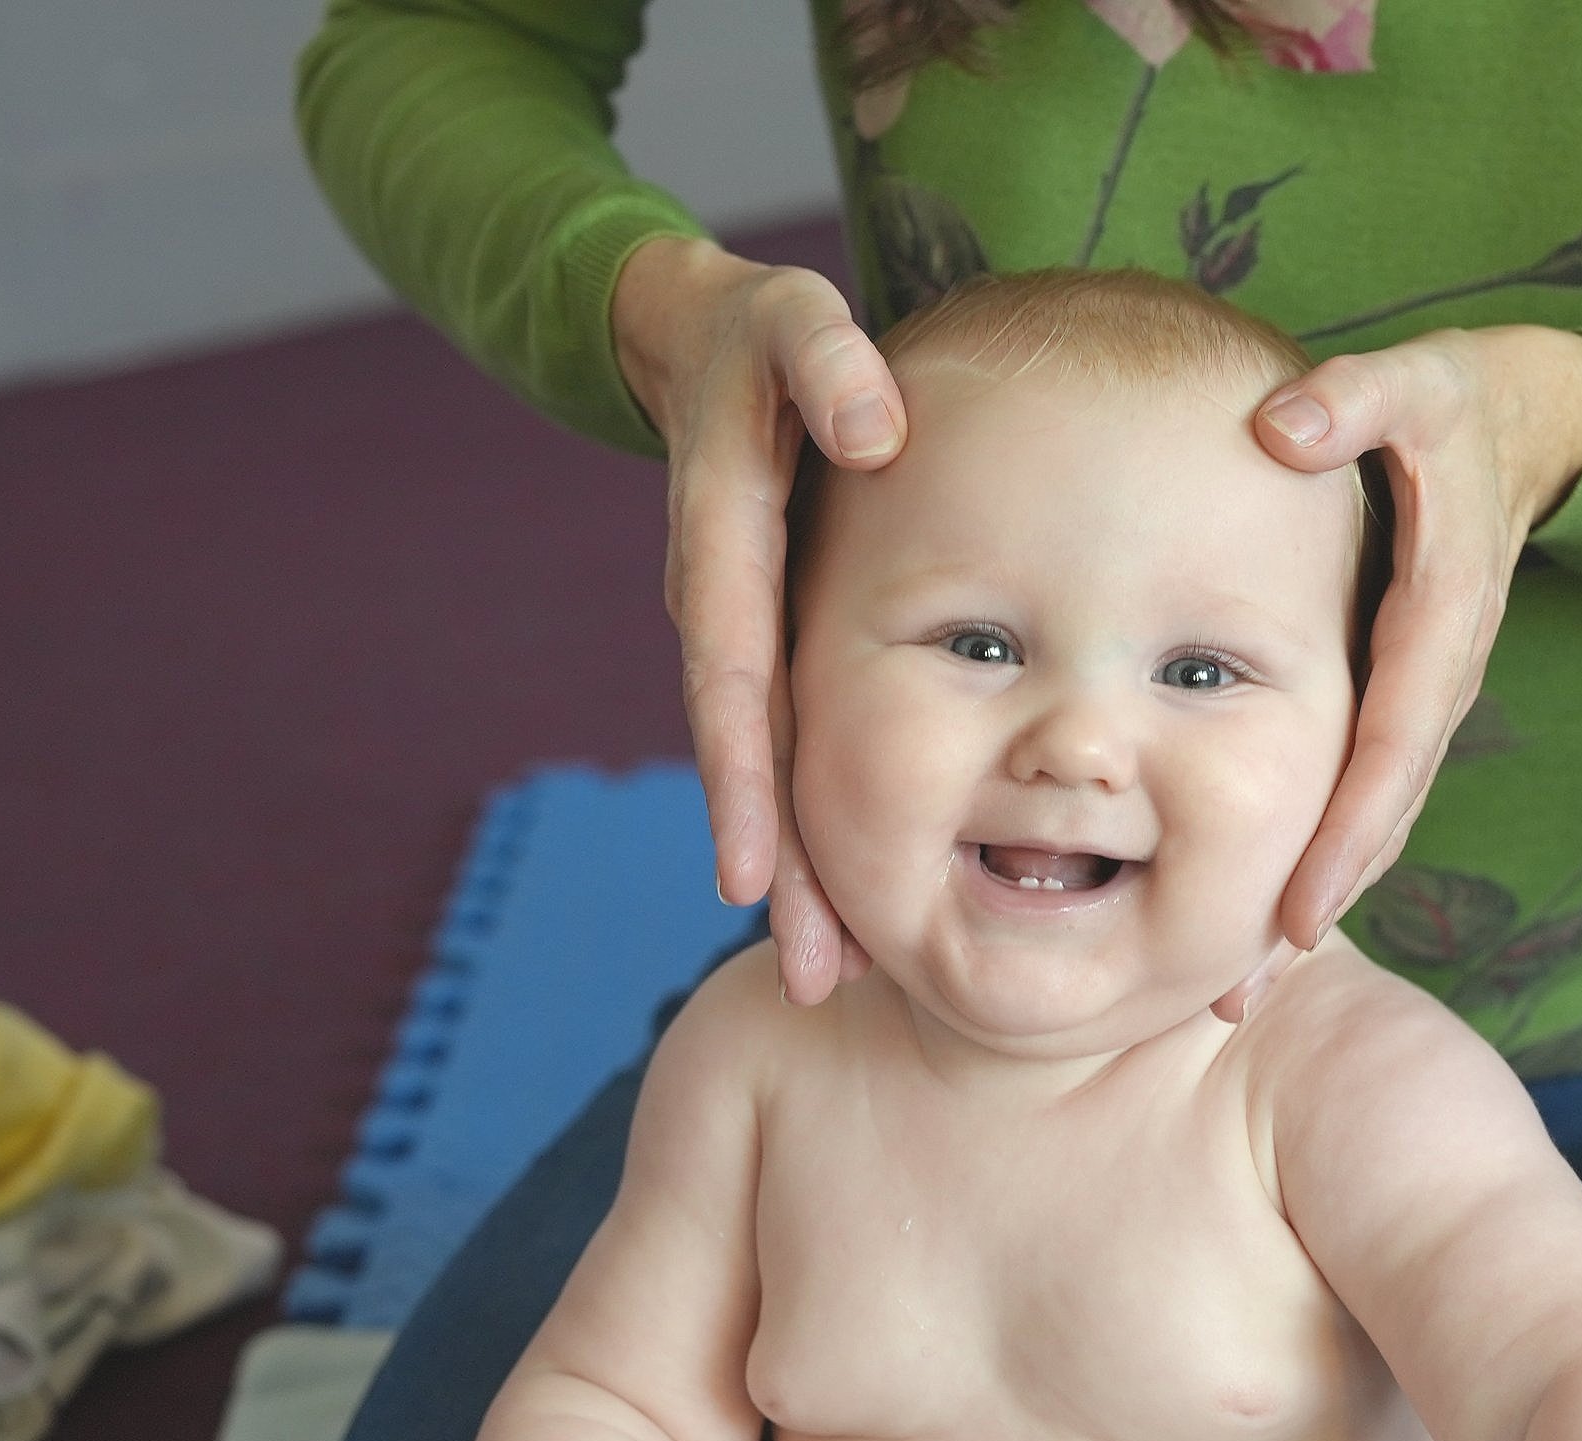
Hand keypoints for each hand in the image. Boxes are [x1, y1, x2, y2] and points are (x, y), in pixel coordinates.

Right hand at [613, 236, 905, 1003]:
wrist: (705, 345)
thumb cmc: (768, 335)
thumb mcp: (795, 319)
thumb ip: (826, 361)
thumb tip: (876, 426)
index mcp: (726, 552)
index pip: (732, 683)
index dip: (745, 781)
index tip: (752, 878)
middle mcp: (726, 615)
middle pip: (750, 763)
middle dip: (782, 876)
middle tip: (821, 979)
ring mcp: (747, 641)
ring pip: (772, 775)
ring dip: (803, 879)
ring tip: (842, 979)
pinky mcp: (776, 651)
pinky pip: (799, 750)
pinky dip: (823, 828)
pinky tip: (866, 900)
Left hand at [1224, 326, 1581, 1019]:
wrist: (1536, 424)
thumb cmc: (1461, 404)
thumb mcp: (1418, 383)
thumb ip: (1356, 398)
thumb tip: (1283, 425)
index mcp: (1442, 616)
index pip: (1393, 744)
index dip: (1349, 831)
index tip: (1298, 910)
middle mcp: (1440, 675)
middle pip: (1382, 813)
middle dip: (1318, 905)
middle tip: (1242, 993)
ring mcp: (1428, 695)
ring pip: (1376, 818)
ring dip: (1317, 903)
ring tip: (1242, 991)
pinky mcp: (1407, 699)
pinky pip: (1369, 792)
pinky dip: (1326, 857)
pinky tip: (1266, 920)